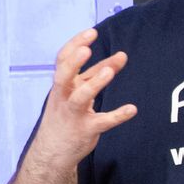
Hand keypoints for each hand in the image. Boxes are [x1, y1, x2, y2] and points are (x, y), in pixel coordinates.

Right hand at [30, 28, 136, 169]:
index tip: (91, 32)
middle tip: (88, 48)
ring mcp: (73, 114)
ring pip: (80, 97)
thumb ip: (98, 74)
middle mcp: (64, 97)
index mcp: (62, 85)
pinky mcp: (85, 130)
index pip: (63, 60)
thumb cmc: (66, 116)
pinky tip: (132, 109)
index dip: (75, 44)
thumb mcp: (76, 92)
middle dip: (74, 61)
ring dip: (94, 84)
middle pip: (63, 75)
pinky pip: (101, 122)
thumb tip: (121, 56)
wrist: (52, 152)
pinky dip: (117, 115)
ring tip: (110, 71)